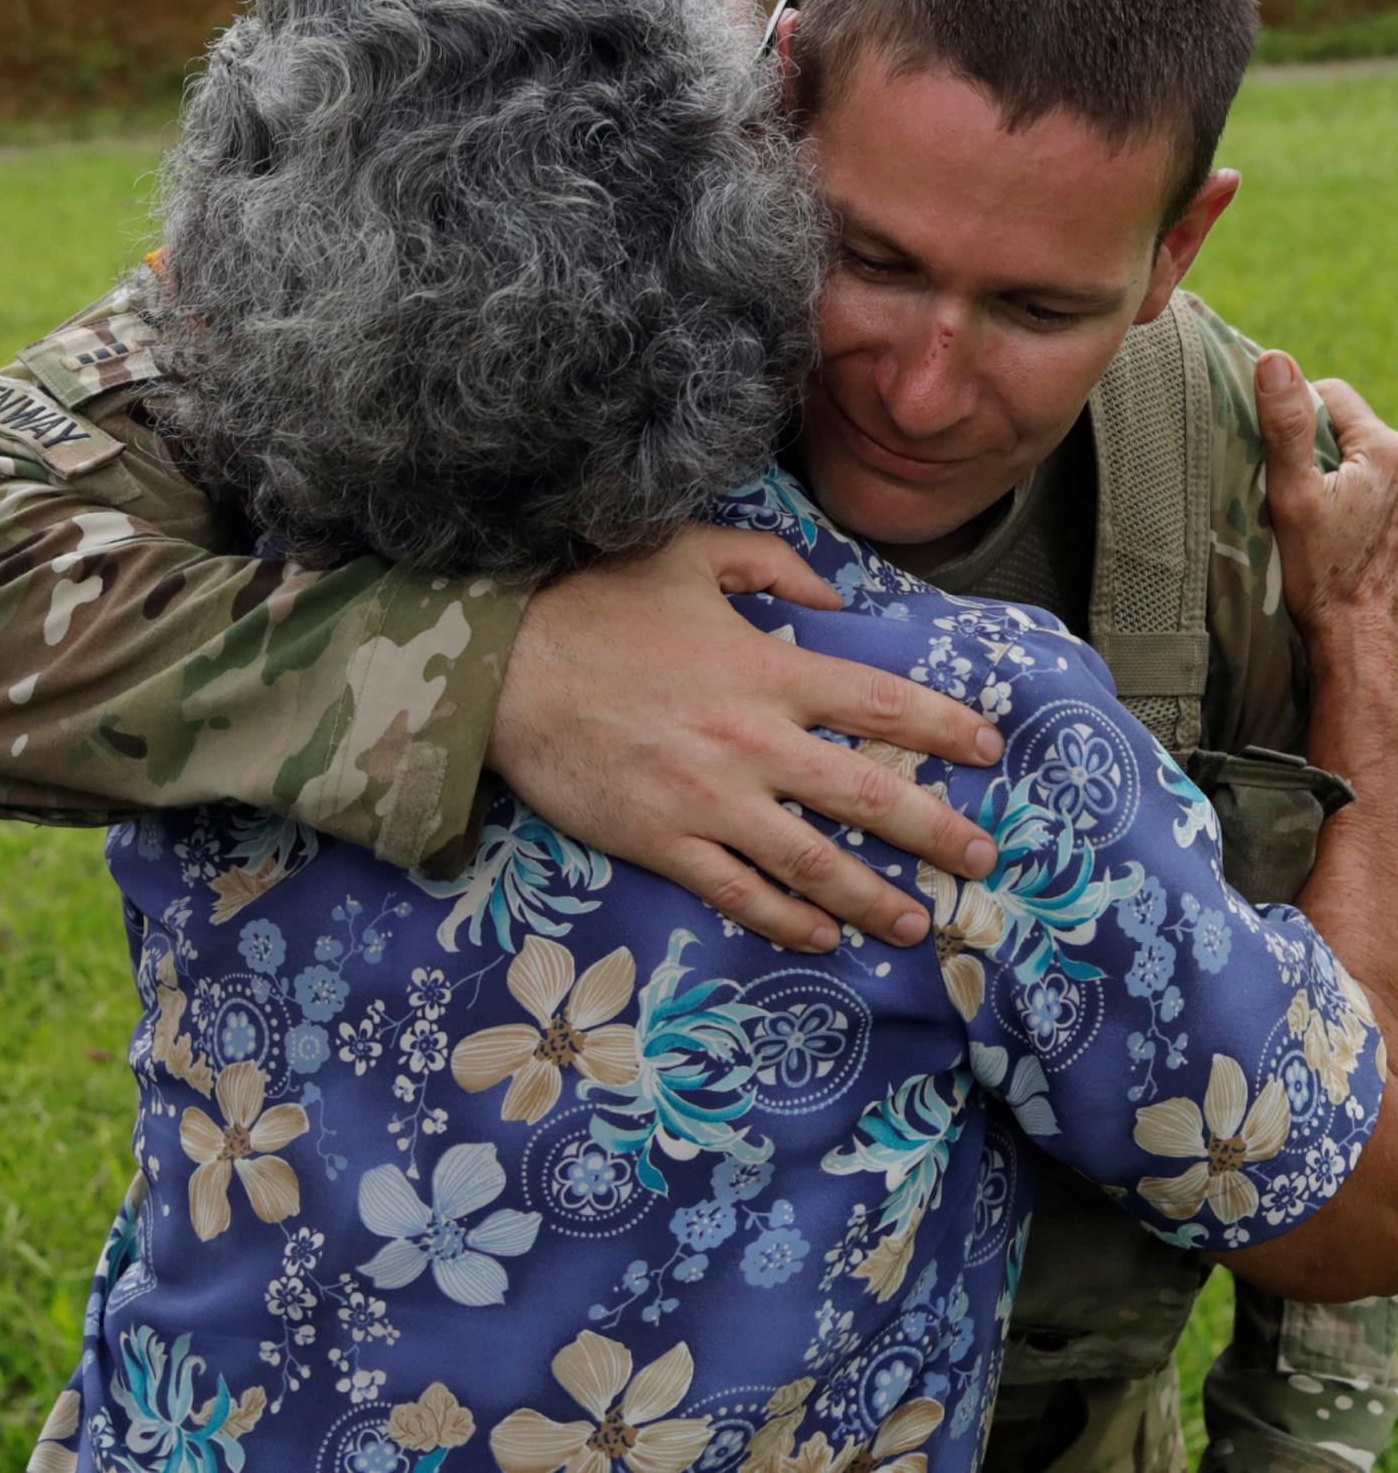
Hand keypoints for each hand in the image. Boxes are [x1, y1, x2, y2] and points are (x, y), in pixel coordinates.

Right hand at [486, 525, 1004, 952]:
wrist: (500, 667)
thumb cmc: (590, 604)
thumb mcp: (685, 555)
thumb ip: (770, 566)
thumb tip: (834, 597)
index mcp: (766, 670)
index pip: (882, 703)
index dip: (946, 728)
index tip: (989, 750)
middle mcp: (752, 742)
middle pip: (869, 796)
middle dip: (937, 833)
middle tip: (981, 862)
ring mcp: (707, 800)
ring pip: (814, 862)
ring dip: (875, 898)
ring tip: (916, 923)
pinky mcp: (661, 840)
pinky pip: (738, 892)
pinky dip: (787, 919)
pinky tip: (822, 935)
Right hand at [1256, 351, 1397, 660]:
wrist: (1360, 628)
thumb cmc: (1322, 569)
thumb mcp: (1292, 494)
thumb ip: (1286, 425)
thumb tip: (1274, 360)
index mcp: (1383, 447)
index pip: (1330, 394)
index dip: (1294, 414)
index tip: (1277, 455)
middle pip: (1346, 425)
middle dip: (1314, 448)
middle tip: (1291, 491)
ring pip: (1356, 455)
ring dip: (1331, 473)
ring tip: (1314, 515)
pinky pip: (1370, 482)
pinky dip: (1348, 494)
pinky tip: (1335, 528)